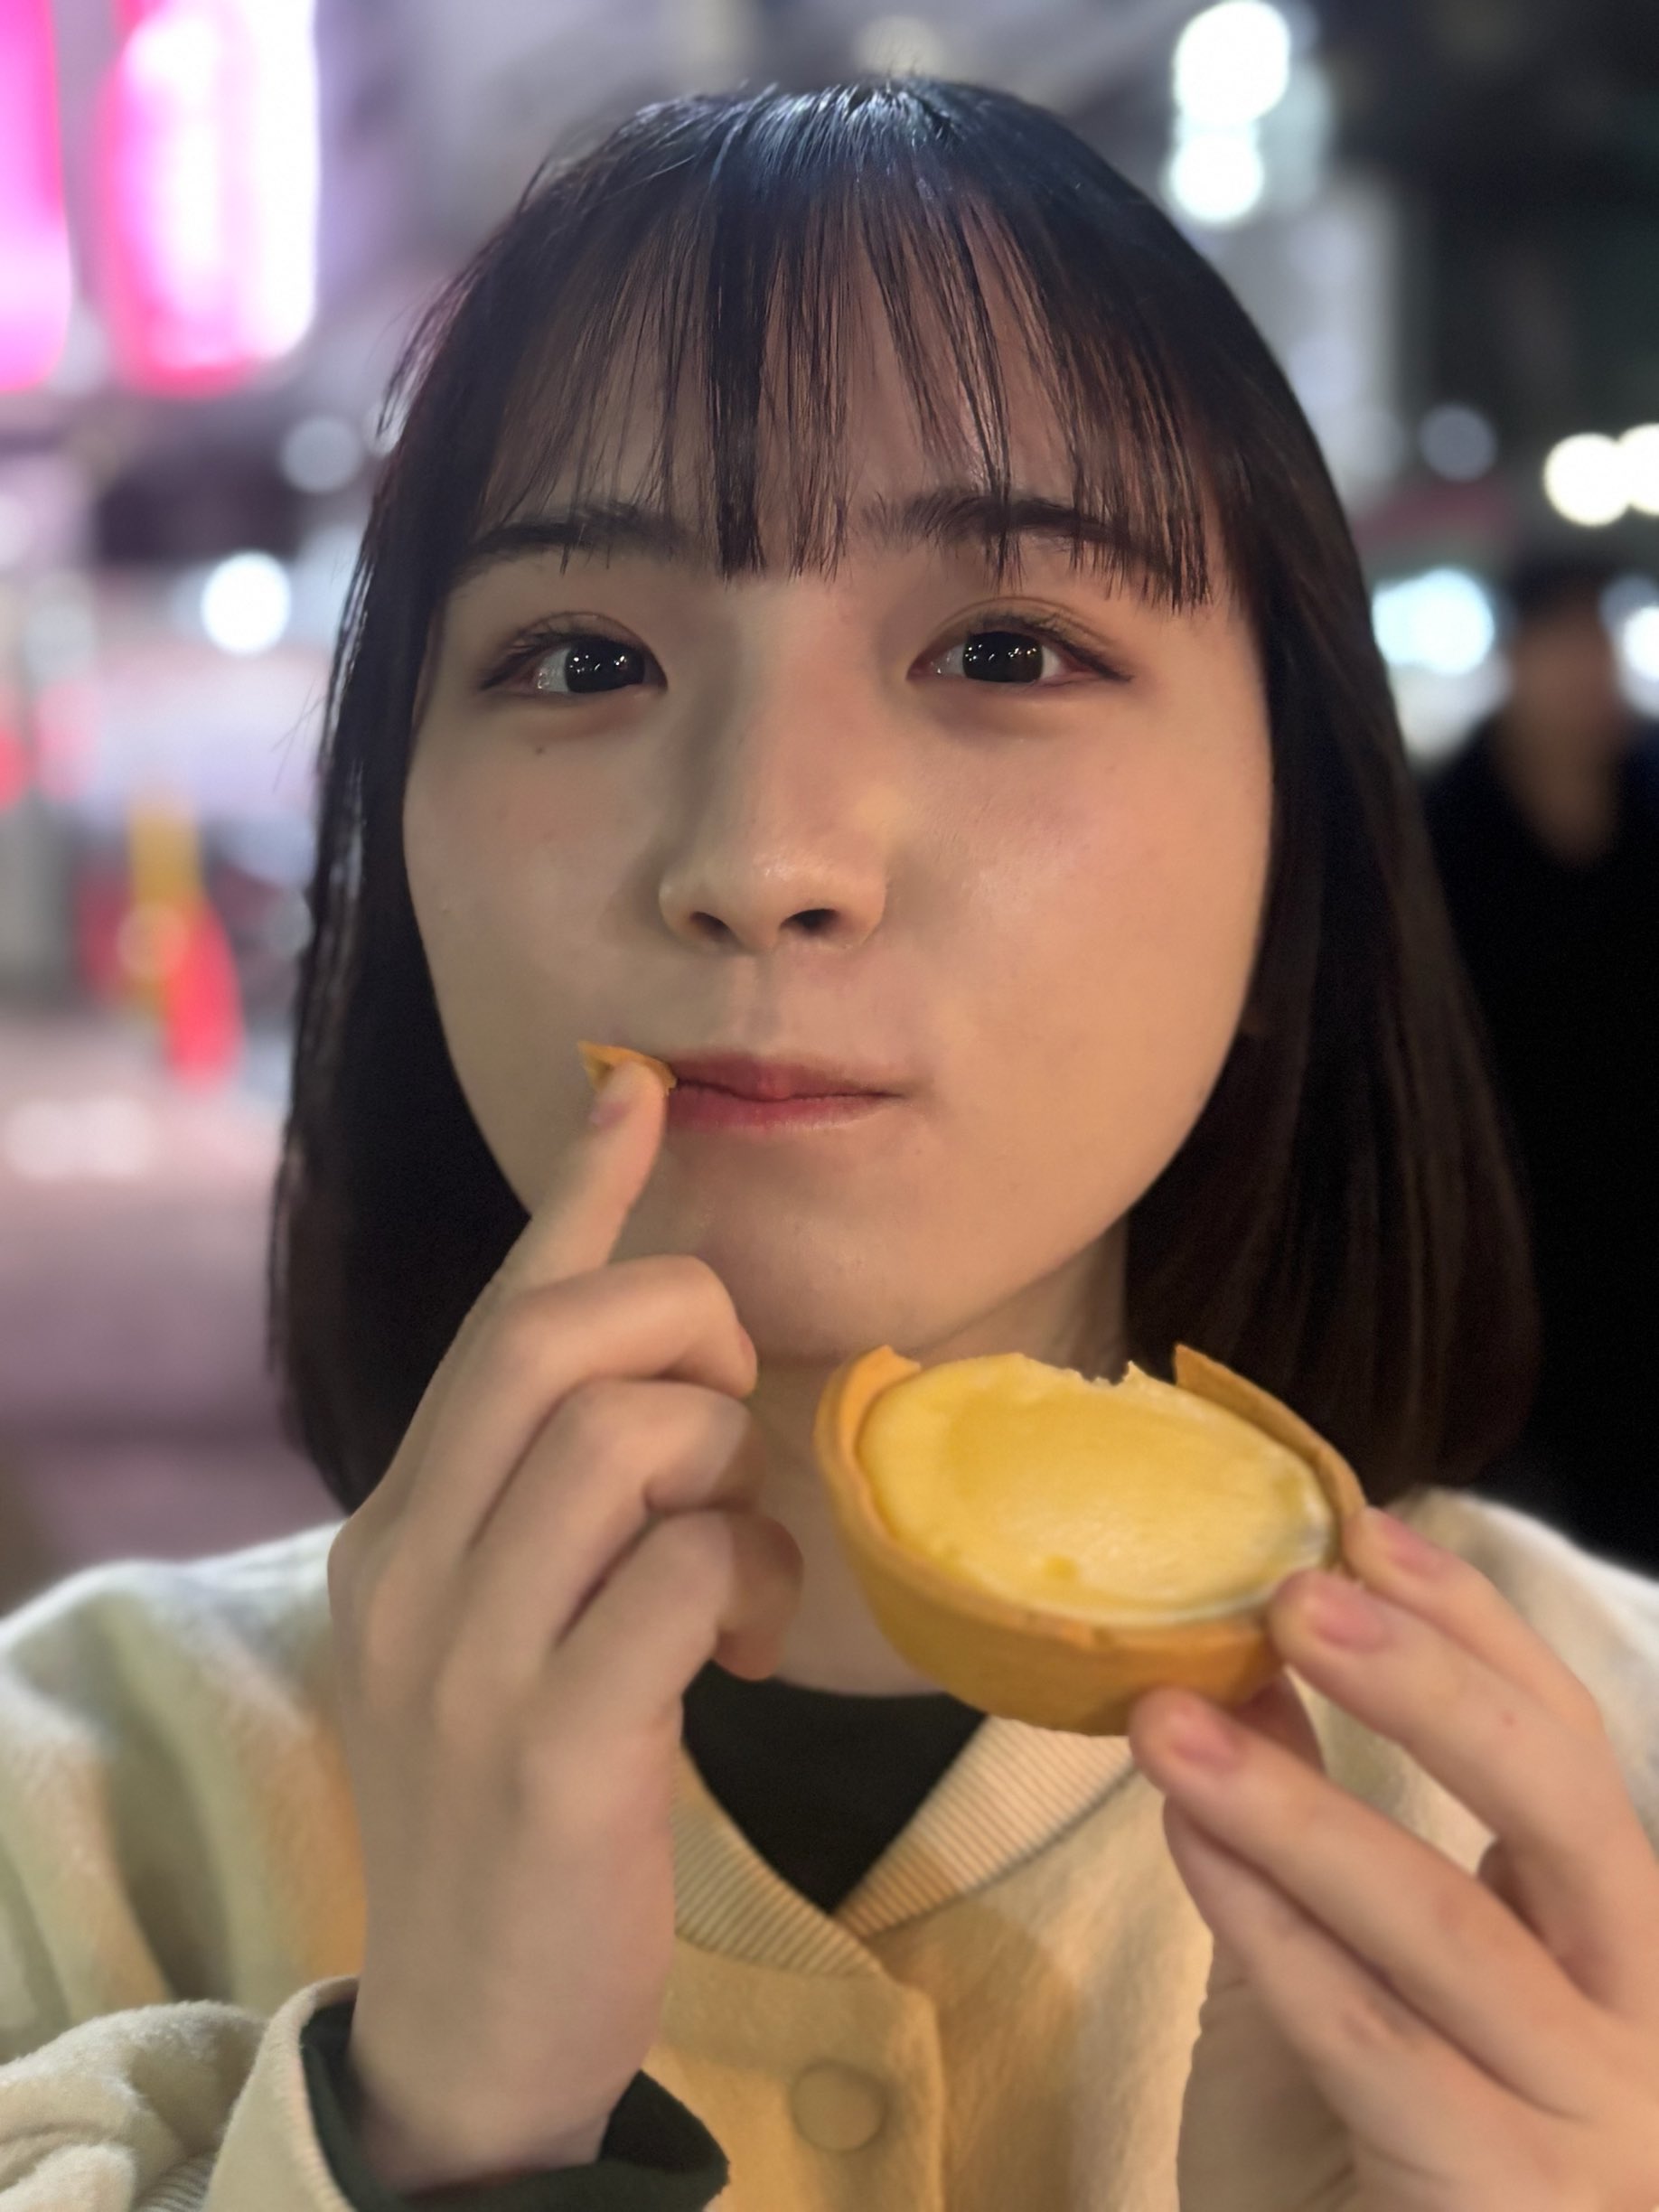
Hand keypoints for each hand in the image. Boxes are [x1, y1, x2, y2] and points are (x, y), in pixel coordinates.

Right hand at [327, 1053, 801, 2192]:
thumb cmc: (518, 1799)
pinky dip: (749, 1583)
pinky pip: (685, 1574)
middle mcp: (405, 1565)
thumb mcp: (501, 1630)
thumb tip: (666, 1385)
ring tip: (745, 1575)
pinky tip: (748, 1654)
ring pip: (629, 1436)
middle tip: (731, 1425)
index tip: (635, 1092)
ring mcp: (465, 1656)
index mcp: (395, 1524)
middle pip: (557, 1339)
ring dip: (730, 1478)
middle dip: (686, 1331)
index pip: (491, 1317)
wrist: (471, 2024)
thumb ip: (553, 1507)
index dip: (578, 1196)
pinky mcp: (550, 1748)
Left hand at [1127, 1505, 1658, 2211]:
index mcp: (1608, 1944)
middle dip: (1429, 1686)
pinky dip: (1272, 1931)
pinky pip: (1376, 2039)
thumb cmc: (1351, 2164)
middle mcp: (1638, 2026)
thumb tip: (1240, 1665)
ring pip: (1448, 1925)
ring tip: (1165, 1721)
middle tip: (1295, 1597)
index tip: (1362, 1531)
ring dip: (1294, 1806)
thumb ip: (1307, 1827)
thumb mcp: (1331, 1965)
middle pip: (1566, 1812)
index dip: (1474, 1630)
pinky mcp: (1506, 2199)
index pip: (1571, 1749)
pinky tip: (1189, 1844)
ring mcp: (1592, 2122)